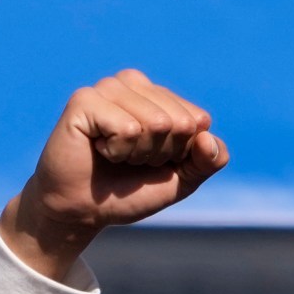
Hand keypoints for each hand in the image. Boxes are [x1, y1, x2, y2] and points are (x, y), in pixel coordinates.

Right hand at [0, 70, 229, 279]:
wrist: (85, 210)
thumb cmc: (132, 190)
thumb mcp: (184, 178)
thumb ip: (210, 160)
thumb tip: (206, 137)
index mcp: (159, 95)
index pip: (198, 119)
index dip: (181, 152)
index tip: (154, 159)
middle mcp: (133, 83)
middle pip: (180, 122)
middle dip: (161, 153)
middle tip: (131, 159)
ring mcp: (107, 88)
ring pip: (157, 123)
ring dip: (139, 152)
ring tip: (115, 154)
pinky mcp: (84, 100)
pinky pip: (128, 128)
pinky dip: (118, 151)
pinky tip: (98, 149)